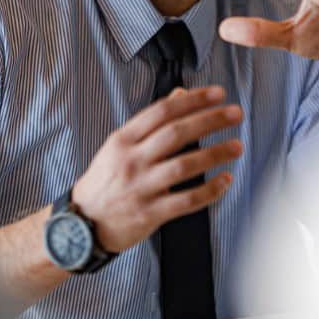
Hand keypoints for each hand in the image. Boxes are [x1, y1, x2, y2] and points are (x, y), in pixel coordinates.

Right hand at [72, 86, 241, 253]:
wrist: (81, 224)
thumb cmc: (105, 179)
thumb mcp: (119, 145)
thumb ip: (150, 122)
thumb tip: (181, 94)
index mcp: (123, 139)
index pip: (162, 111)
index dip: (193, 100)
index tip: (218, 94)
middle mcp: (131, 160)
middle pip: (176, 134)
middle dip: (210, 120)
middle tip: (235, 113)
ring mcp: (141, 188)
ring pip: (184, 166)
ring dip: (215, 154)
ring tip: (237, 145)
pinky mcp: (149, 214)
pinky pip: (186, 200)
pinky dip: (209, 191)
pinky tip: (226, 180)